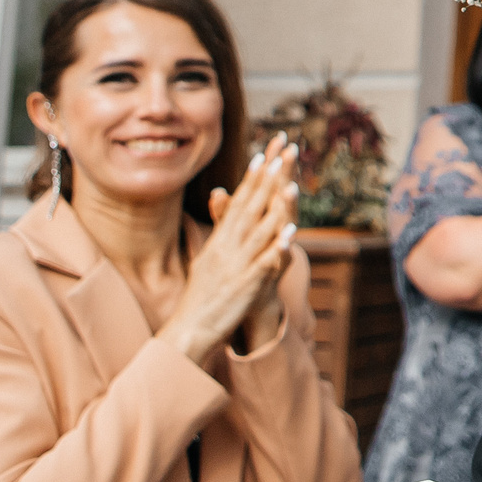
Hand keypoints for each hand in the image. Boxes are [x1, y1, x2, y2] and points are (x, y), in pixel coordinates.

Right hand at [166, 136, 299, 360]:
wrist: (189, 330)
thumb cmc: (202, 294)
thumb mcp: (208, 255)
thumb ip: (219, 226)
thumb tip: (219, 196)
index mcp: (221, 240)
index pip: (240, 201)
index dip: (254, 177)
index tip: (266, 152)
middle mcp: (228, 247)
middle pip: (251, 207)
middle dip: (268, 179)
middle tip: (283, 153)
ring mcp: (237, 264)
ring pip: (259, 230)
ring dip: (276, 207)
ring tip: (292, 184)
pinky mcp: (246, 285)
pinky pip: (264, 263)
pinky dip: (276, 248)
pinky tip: (290, 234)